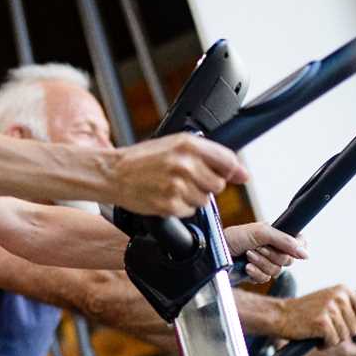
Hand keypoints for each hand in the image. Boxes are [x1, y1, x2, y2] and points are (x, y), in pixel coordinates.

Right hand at [112, 134, 246, 215]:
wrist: (113, 173)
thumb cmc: (142, 159)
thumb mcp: (174, 145)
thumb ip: (209, 156)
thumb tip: (242, 174)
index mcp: (188, 144)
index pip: (228, 160)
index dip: (231, 170)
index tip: (231, 175)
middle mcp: (185, 164)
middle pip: (218, 184)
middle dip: (206, 184)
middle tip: (186, 179)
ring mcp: (178, 186)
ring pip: (205, 200)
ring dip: (192, 197)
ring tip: (172, 187)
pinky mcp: (170, 205)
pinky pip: (190, 211)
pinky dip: (181, 207)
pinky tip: (166, 196)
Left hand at [224, 223, 307, 282]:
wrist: (215, 251)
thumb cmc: (233, 237)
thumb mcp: (261, 232)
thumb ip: (284, 241)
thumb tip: (305, 254)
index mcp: (276, 235)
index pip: (300, 243)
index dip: (297, 248)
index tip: (291, 249)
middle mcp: (273, 249)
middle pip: (288, 260)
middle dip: (272, 255)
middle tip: (257, 247)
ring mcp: (265, 262)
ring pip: (277, 271)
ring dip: (261, 263)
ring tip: (248, 255)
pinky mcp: (256, 274)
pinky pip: (265, 279)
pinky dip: (255, 273)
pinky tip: (246, 267)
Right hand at [277, 284, 355, 345]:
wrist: (280, 315)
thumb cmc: (306, 312)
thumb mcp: (331, 305)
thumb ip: (353, 312)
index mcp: (343, 290)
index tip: (349, 325)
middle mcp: (339, 296)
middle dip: (344, 333)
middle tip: (327, 328)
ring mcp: (330, 309)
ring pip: (346, 336)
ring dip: (333, 340)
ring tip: (319, 333)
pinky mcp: (322, 322)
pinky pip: (333, 341)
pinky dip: (325, 345)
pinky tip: (315, 338)